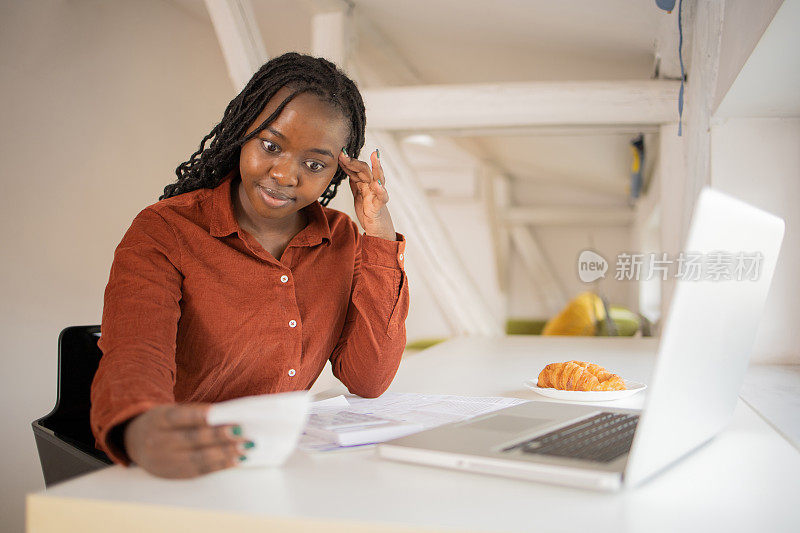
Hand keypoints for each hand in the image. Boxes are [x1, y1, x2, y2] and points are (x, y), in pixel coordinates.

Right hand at [123, 404, 250, 478]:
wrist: (134, 443)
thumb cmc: (163, 422)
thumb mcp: (171, 410)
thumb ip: (195, 413)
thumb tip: (228, 416)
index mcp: (159, 420)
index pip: (178, 417)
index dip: (198, 415)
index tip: (218, 412)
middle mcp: (159, 441)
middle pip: (192, 439)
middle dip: (219, 436)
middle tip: (242, 432)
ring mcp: (165, 461)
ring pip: (198, 458)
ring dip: (225, 453)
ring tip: (245, 447)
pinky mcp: (173, 475)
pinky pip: (199, 471)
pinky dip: (220, 466)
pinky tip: (236, 460)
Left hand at [338, 149, 395, 240]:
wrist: (378, 229)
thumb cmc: (369, 211)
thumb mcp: (358, 195)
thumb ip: (355, 183)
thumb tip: (347, 170)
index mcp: (365, 183)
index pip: (356, 169)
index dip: (347, 162)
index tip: (338, 154)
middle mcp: (372, 186)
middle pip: (365, 170)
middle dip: (354, 161)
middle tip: (344, 153)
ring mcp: (377, 194)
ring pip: (378, 177)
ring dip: (377, 166)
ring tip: (374, 155)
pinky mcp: (380, 206)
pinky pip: (382, 197)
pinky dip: (381, 189)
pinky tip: (377, 183)